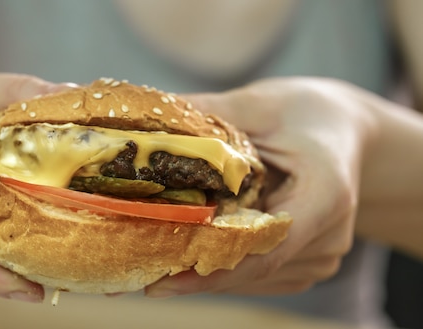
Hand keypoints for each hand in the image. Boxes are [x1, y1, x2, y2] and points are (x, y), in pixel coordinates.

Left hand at [145, 77, 376, 296]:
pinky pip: (258, 274)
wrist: (343, 132)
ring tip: (148, 260)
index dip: (212, 270)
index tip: (162, 281)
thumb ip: (209, 116)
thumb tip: (147, 124)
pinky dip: (222, 265)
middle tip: (135, 270)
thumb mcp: (259, 104)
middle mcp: (329, 236)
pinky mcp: (307, 262)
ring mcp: (321, 256)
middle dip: (193, 271)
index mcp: (326, 194)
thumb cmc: (305, 113)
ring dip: (203, 271)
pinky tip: (187, 250)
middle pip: (252, 268)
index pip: (266, 246)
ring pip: (251, 277)